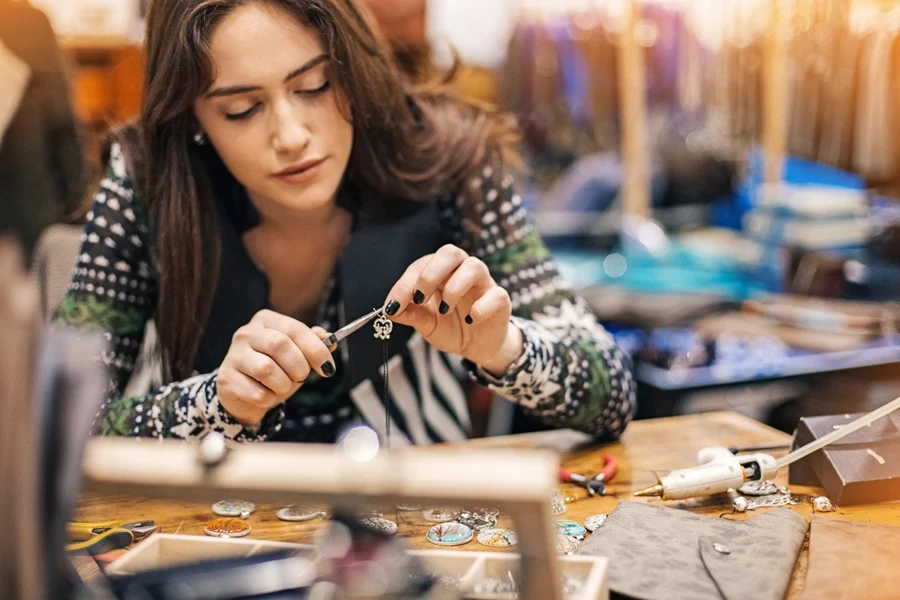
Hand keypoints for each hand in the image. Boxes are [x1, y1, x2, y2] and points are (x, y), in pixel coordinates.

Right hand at [217, 310, 335, 426]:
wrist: (244, 394)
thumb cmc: (275, 369)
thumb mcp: (297, 355)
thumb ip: (313, 344)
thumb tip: (329, 339)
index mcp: (266, 320)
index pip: (295, 329)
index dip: (315, 350)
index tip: (328, 368)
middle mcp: (246, 333)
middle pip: (280, 344)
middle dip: (298, 366)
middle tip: (301, 377)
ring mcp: (233, 355)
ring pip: (267, 369)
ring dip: (283, 385)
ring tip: (282, 386)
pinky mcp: (226, 379)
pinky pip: (257, 393)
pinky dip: (269, 399)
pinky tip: (266, 395)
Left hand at [383, 244, 523, 373]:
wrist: (477, 347)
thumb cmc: (450, 327)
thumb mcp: (426, 324)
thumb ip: (411, 315)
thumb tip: (389, 310)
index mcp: (441, 272)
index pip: (421, 266)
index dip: (404, 284)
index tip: (392, 306)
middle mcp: (462, 271)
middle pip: (450, 253)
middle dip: (431, 274)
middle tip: (419, 298)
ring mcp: (483, 283)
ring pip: (474, 266)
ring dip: (455, 287)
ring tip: (445, 310)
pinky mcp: (500, 300)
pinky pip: (496, 294)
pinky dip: (481, 307)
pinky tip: (471, 320)